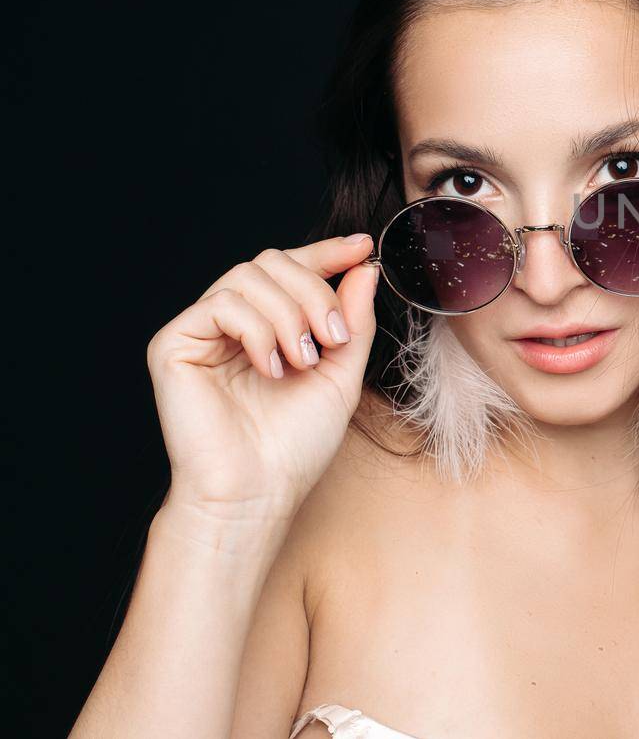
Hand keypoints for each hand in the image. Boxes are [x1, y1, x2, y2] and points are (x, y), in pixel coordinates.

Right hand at [145, 234, 380, 524]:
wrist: (257, 491)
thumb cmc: (295, 444)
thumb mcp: (342, 373)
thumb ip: (353, 319)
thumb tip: (364, 267)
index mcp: (269, 325)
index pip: (293, 269)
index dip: (327, 252)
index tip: (363, 247)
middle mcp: (232, 322)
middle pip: (272, 262)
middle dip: (314, 292)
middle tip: (332, 338)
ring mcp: (201, 331)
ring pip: (250, 276)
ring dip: (290, 314)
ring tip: (303, 360)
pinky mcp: (174, 343)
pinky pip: (222, 303)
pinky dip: (258, 330)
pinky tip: (272, 367)